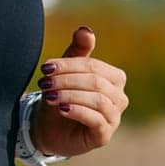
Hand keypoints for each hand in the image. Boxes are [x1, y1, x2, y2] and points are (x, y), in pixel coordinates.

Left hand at [31, 25, 126, 157]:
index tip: (45, 67)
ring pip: (98, 100)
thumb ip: (77, 51)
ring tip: (50, 96)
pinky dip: (78, 111)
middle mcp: (119, 98)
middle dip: (67, 80)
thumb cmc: (61, 95)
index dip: (69, 65)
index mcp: (115, 78)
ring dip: (70, 95)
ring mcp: (114, 118)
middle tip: (44, 83)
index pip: (94, 67)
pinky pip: (96, 120)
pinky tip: (62, 109)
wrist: (49, 127)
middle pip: (96, 82)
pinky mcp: (104, 135)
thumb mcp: (66, 72)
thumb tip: (86, 30)